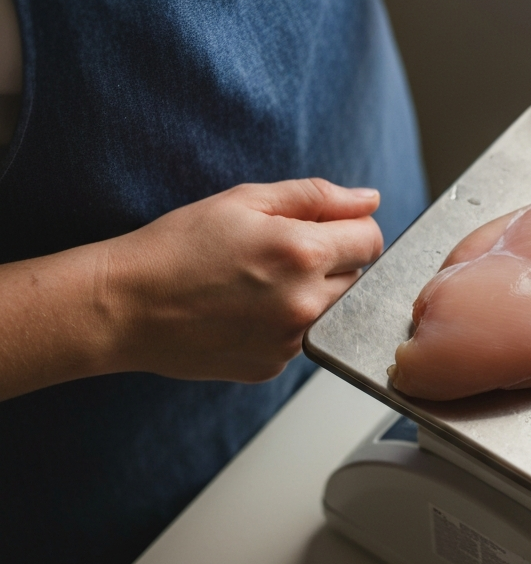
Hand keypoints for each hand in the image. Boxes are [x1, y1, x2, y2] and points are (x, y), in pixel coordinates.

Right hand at [105, 179, 382, 382]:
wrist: (126, 306)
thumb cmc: (177, 247)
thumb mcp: (247, 201)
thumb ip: (318, 197)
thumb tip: (369, 200)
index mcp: (303, 254)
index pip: (371, 240)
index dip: (350, 228)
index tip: (323, 227)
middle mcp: (306, 303)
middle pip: (358, 276)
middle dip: (331, 260)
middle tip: (279, 253)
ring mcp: (291, 341)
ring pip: (334, 309)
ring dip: (313, 293)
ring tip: (261, 282)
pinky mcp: (274, 366)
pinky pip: (304, 337)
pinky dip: (288, 322)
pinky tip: (247, 310)